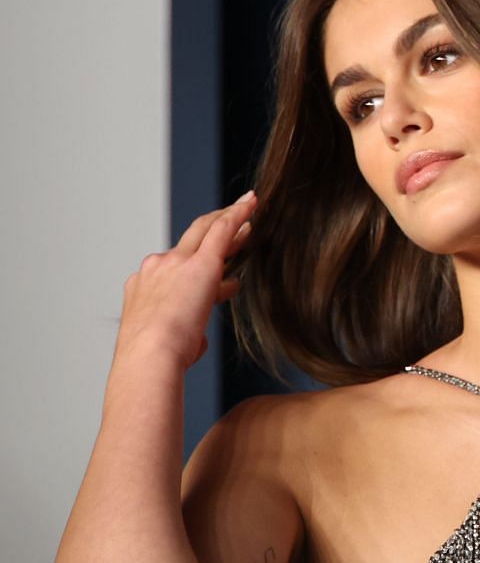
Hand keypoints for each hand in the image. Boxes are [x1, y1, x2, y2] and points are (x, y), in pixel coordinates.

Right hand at [113, 191, 257, 371]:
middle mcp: (155, 269)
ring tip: (250, 216)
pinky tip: (253, 202)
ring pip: (206, 231)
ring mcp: (175, 263)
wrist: (149, 356)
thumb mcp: (169, 344)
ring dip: (230, 223)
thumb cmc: (157, 360)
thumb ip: (186, 335)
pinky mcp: (201, 263)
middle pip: (189, 241)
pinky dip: (238, 214)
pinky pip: (222, 230)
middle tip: (234, 223)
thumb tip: (198, 341)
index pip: (176, 268)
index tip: (212, 258)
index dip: (195, 261)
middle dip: (212, 229)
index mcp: (144, 288)